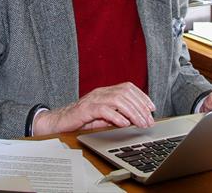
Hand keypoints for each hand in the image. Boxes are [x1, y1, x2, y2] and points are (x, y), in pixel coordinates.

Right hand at [32, 82, 155, 135]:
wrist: (59, 122)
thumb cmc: (82, 119)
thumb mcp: (104, 116)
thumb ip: (118, 114)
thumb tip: (135, 119)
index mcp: (106, 91)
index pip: (128, 88)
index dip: (142, 96)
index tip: (152, 108)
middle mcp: (101, 92)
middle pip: (126, 93)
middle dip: (140, 107)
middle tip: (149, 120)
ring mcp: (93, 99)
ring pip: (118, 100)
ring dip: (132, 112)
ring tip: (140, 123)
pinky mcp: (85, 109)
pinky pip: (104, 110)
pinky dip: (116, 116)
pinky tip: (124, 123)